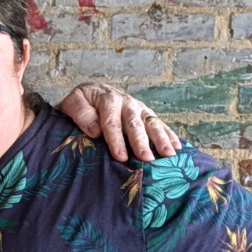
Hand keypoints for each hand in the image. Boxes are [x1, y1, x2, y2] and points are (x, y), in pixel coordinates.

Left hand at [58, 82, 181, 161]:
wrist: (91, 92)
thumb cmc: (81, 103)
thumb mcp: (73, 103)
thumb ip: (81, 113)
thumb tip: (95, 130)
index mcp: (107, 99)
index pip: (111, 122)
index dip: (116, 140)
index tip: (120, 157)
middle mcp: (126, 102)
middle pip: (134, 124)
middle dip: (141, 142)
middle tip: (147, 159)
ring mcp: (139, 108)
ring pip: (151, 123)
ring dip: (161, 139)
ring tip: (169, 155)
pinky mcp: (147, 114)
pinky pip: (160, 125)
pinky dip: (170, 135)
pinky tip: (178, 148)